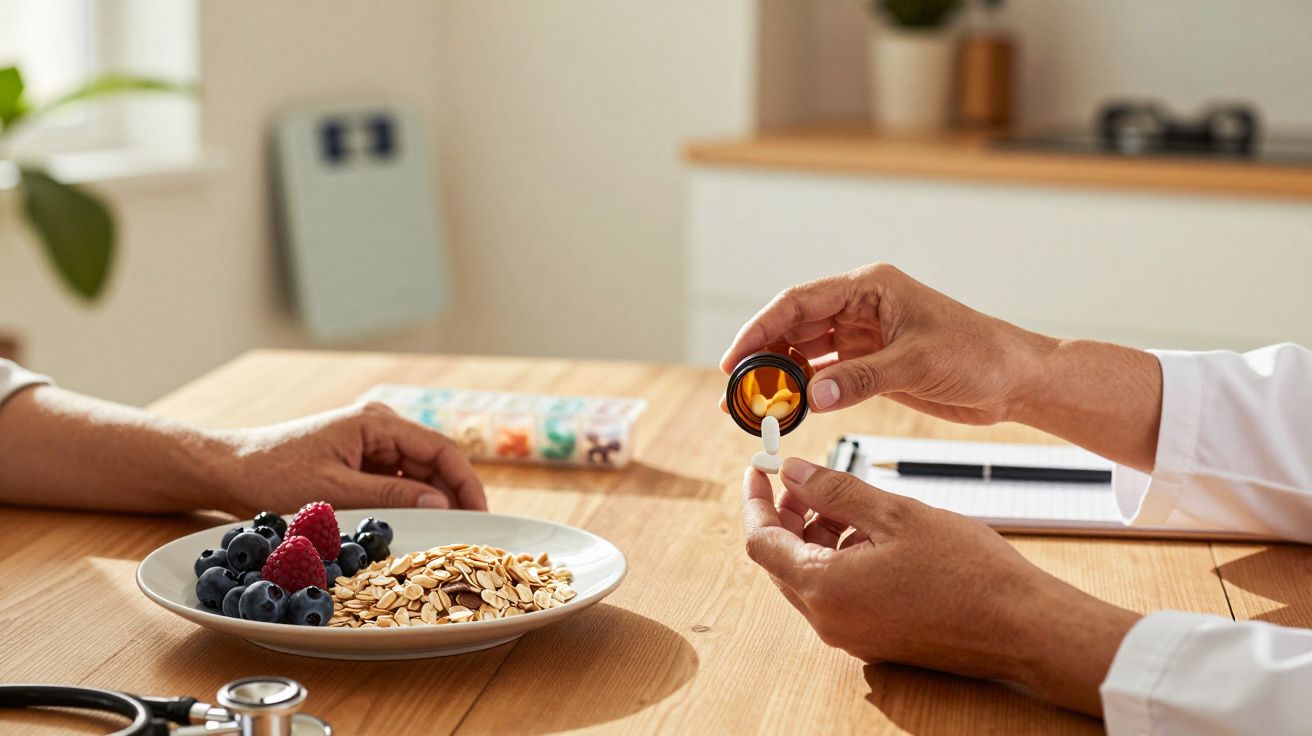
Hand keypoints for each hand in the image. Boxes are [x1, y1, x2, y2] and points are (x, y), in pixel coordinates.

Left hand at [215, 402, 487, 516]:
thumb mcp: (334, 492)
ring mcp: (370, 442)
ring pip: (417, 474)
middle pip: (434, 461)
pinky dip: (408, 503)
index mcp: (376, 421)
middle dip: (454, 496)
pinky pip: (396, 481)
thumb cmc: (272, 475)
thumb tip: (441, 504)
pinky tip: (414, 527)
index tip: (482, 515)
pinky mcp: (359, 460)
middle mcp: (379, 425)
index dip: (467, 483)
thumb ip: (390, 496)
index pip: (441, 449)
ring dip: (431, 502)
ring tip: (446, 535)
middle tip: (469, 534)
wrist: (229, 470)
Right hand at [720, 263, 1048, 424]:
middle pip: (795, 326)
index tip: (736, 358)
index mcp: (870, 287)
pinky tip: (788, 409)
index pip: (799, 301)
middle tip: (737, 389)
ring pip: (807, 353)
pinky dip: (805, 392)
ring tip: (754, 405)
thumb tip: (812, 395)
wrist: (1015, 379)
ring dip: (780, 377)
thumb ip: (862, 378)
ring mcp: (865, 337)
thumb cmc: (979, 353)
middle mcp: (861, 307)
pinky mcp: (872, 365)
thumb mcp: (917, 363)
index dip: (761, 327)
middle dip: (763, 356)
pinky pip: (827, 376)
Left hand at [741, 458, 1139, 715]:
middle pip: (780, 560)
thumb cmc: (968, 572)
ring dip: (815, 535)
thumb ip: (835, 491)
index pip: (760, 542)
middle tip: (806, 478)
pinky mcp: (874, 637)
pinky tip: (870, 531)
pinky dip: (839, 557)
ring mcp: (851, 634)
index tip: (758, 470)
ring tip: (847, 498)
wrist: (1023, 626)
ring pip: (810, 576)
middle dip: (786, 515)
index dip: (756, 500)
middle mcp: (829, 620)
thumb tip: (792, 472)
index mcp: (825, 589)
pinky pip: (837, 593)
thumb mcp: (895, 513)